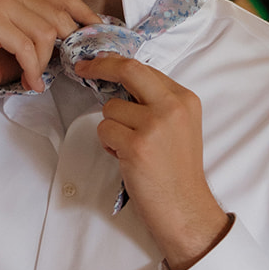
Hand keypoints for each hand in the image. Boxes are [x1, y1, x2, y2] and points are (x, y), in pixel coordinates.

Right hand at [0, 0, 99, 95]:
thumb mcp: (20, 45)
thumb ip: (44, 38)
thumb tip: (79, 45)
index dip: (86, 17)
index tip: (97, 37)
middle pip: (58, 17)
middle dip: (61, 49)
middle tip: (55, 70)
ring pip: (45, 33)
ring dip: (43, 63)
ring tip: (33, 77)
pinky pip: (27, 46)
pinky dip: (32, 68)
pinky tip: (27, 80)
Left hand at [75, 54, 231, 269]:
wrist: (185, 208)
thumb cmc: (177, 172)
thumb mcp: (180, 127)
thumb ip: (157, 103)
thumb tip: (121, 81)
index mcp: (185, 99)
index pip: (145, 68)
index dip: (116, 63)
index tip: (97, 62)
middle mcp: (172, 107)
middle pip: (128, 70)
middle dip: (100, 66)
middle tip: (83, 68)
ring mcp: (155, 125)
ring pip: (110, 109)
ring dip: (111, 128)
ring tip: (129, 148)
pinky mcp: (137, 145)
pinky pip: (104, 131)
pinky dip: (109, 145)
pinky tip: (126, 159)